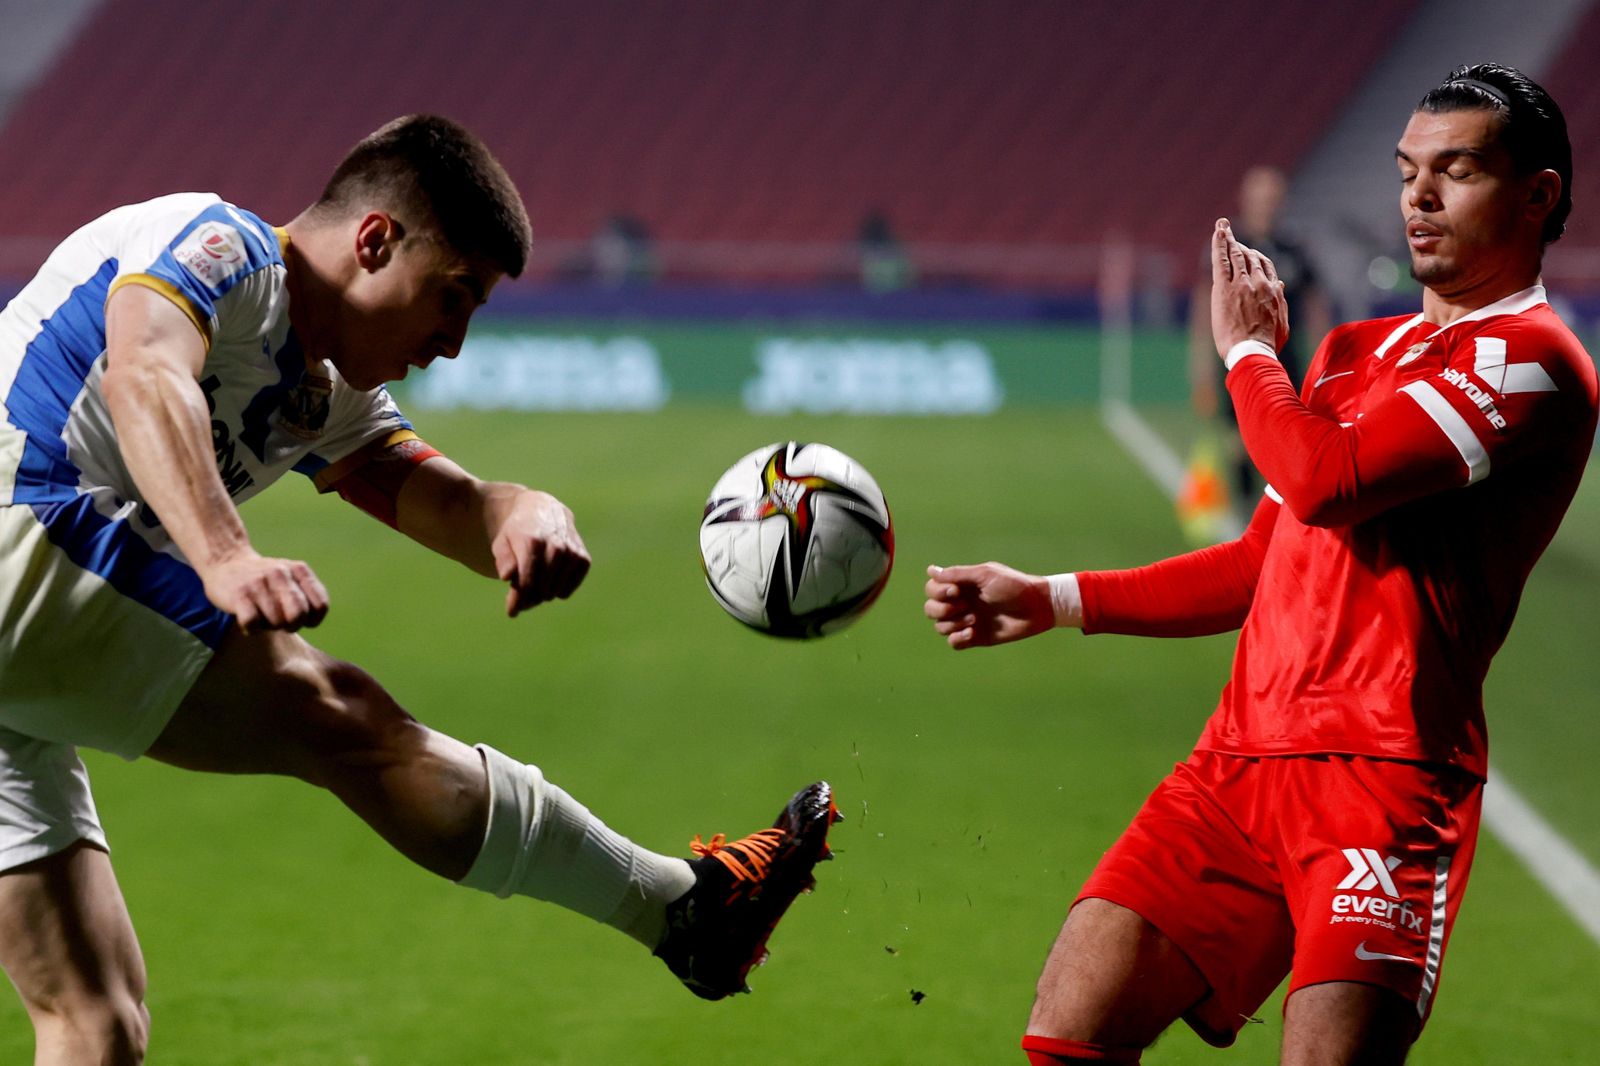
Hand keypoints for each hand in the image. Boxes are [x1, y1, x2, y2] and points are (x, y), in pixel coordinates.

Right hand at [202, 552, 328, 632]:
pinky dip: (251, 629)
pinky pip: (252, 623)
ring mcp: (259, 583)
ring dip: (268, 626)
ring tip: (261, 615)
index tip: (301, 620)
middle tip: (280, 623)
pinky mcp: (239, 594)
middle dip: (292, 626)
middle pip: (298, 615)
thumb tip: (310, 621)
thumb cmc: (265, 580)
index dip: (312, 620)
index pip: (320, 605)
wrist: (225, 561)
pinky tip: (248, 622)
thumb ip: (307, 596)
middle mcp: (280, 573)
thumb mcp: (291, 578)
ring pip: (276, 622)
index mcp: (299, 570)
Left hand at [489, 490, 591, 616]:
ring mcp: (571, 553)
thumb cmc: (518, 531)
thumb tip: (507, 576)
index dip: (518, 601)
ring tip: (533, 584)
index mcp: (532, 542)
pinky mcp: (583, 559)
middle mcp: (555, 547)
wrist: (544, 510)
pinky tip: (549, 581)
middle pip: (540, 590)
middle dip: (527, 599)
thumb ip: (503, 559)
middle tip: (519, 596)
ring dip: (541, 594)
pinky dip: (557, 590)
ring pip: (554, 592)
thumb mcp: (502, 541)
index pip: (527, 583)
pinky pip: (567, 589)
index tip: (511, 611)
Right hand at [923, 563, 1052, 649]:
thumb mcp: (985, 575)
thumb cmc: (1014, 586)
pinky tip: (972, 633)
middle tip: (965, 605)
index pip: (932, 589)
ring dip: (953, 623)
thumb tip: (930, 570)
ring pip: (940, 627)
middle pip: (930, 609)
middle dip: (941, 609)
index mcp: (961, 585)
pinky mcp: (975, 637)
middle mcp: (960, 602)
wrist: (1037, 607)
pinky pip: (953, 643)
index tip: (956, 590)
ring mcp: (967, 620)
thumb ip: (957, 574)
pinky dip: (958, 638)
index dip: (937, 591)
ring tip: (975, 619)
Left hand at [1209, 219, 1289, 357]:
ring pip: (1235, 255)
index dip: (1257, 256)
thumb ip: (1280, 301)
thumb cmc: (1267, 344)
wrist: (1252, 350)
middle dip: (1240, 244)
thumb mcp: (1282, 323)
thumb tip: (1279, 283)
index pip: (1265, 266)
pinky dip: (1219, 243)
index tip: (1250, 251)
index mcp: (1273, 290)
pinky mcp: (1224, 287)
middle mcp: (1259, 282)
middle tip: (1230, 234)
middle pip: (1250, 257)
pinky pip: (1221, 259)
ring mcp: (1241, 283)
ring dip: (1229, 239)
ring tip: (1222, 227)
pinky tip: (1217, 232)